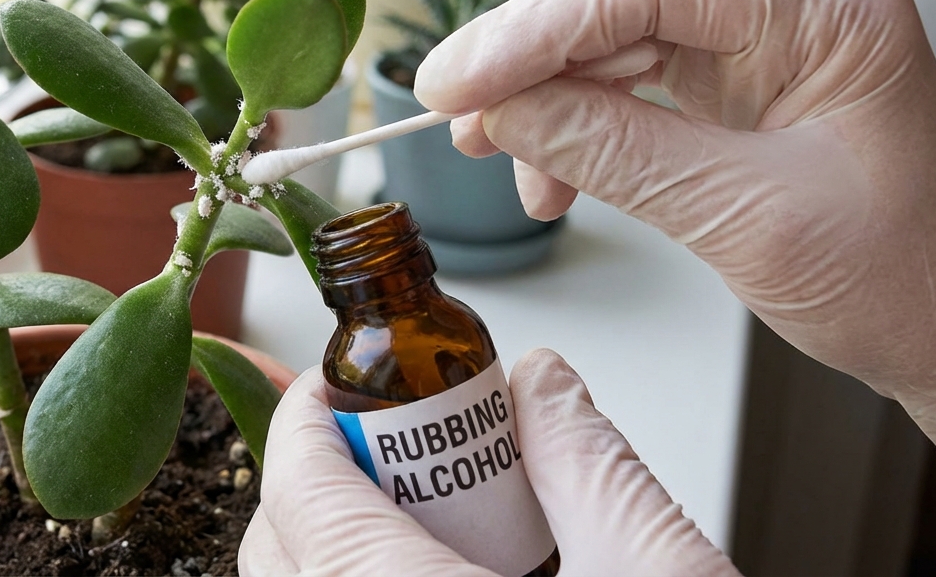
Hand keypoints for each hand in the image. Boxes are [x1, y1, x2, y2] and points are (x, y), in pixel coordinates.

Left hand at [240, 354, 736, 575]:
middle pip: (279, 546)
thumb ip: (586, 457)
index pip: (300, 489)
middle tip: (380, 436)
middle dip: (310, 473)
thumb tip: (538, 378)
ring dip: (329, 535)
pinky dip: (352, 576)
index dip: (305, 415)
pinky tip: (432, 563)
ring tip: (413, 505)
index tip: (330, 378)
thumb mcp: (656, 565)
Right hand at [413, 0, 935, 459]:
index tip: (457, 85)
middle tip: (464, 107)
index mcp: (828, 11)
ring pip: (615, 12)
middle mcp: (794, 0)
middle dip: (534, 34)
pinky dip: (574, 112)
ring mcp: (761, 35)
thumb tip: (504, 112)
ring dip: (545, 79)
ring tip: (500, 155)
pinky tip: (548, 172)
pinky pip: (628, 66)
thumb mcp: (744, 221)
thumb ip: (614, 153)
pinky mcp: (733, 76)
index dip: (535, 27)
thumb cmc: (899, 279)